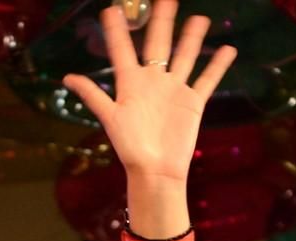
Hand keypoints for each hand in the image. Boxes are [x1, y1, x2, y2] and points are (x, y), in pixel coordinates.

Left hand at [62, 0, 236, 184]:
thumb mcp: (110, 117)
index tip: (112, 8)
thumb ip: (93, 95)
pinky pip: (207, 80)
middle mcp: (153, 82)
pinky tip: (228, 49)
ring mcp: (174, 90)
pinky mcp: (192, 102)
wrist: (155, 170)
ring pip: (185, 56)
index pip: (122, 50)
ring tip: (199, 17)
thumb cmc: (130, 146)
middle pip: (158, 44)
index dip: (117, 30)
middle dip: (161, 21)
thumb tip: (67, 77)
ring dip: (192, 37)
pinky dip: (217, 65)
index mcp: (130, 83)